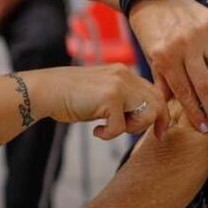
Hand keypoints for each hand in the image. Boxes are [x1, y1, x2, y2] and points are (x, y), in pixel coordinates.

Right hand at [25, 65, 168, 139]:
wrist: (46, 90)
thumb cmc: (70, 96)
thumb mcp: (102, 94)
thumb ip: (122, 99)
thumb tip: (143, 117)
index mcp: (123, 72)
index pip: (155, 92)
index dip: (161, 113)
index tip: (160, 131)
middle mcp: (124, 74)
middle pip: (157, 102)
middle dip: (153, 123)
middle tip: (140, 134)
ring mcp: (118, 84)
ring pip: (147, 114)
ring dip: (132, 128)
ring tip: (110, 128)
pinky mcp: (110, 97)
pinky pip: (121, 127)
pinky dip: (109, 135)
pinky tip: (95, 131)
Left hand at [128, 0, 207, 134]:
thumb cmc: (151, 31)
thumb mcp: (151, 58)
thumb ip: (163, 86)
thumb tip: (167, 116)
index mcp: (165, 57)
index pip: (185, 93)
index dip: (197, 114)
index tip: (207, 129)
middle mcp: (184, 46)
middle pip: (207, 86)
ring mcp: (201, 33)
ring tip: (205, 66)